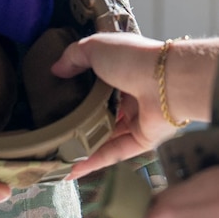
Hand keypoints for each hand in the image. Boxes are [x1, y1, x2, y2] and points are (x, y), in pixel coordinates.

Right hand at [52, 33, 218, 177]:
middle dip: (78, 124)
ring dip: (83, 148)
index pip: (96, 83)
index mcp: (122, 70)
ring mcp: (137, 119)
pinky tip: (72, 170)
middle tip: (53, 135)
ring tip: (56, 158)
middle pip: (100, 113)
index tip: (55, 102)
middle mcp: (130, 95)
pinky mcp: (143, 140)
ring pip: (105, 137)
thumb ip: (74, 56)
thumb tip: (56, 69)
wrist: (166, 82)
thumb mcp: (96, 47)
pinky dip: (94, 163)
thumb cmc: (134, 59)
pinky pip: (114, 154)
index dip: (77, 92)